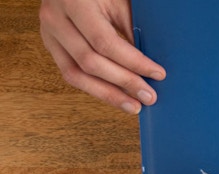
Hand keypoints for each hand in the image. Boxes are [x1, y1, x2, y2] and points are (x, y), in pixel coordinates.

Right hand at [39, 0, 165, 113]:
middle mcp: (55, 18)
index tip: (157, 74)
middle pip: (89, 62)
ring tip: (133, 106)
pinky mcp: (51, 44)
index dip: (133, 62)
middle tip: (149, 97)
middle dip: (124, 83)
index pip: (105, 42)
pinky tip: (116, 96)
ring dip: (108, 95)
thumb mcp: (118, 1)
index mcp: (74, 2)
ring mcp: (49, 33)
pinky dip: (96, 88)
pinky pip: (71, 73)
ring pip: (76, 74)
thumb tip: (150, 65)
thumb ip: (131, 28)